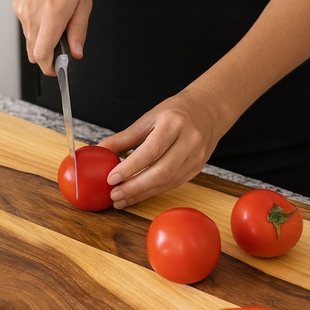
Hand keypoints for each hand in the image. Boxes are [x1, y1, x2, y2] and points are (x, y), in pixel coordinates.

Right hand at [15, 0, 91, 73]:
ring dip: (43, 41)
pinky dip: (37, 27)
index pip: (43, 55)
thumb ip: (79, 30)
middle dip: (48, 57)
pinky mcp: (17, 7)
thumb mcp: (84, 0)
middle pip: (34, 53)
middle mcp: (34, 15)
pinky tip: (46, 11)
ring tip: (57, 22)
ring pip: (30, 41)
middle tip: (62, 48)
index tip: (60, 68)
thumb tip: (77, 52)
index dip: (51, 67)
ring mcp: (23, 12)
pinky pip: (27, 27)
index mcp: (53, 14)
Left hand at [98, 89, 224, 207]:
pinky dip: (152, 192)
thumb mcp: (149, 117)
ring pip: (167, 182)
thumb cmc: (176, 112)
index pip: (151, 150)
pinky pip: (172, 185)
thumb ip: (125, 137)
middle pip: (162, 171)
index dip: (130, 167)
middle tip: (114, 194)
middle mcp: (189, 141)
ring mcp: (196, 157)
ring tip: (120, 199)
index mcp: (175, 124)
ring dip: (142, 194)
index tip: (111, 178)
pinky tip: (136, 195)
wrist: (208, 111)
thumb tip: (101, 149)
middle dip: (135, 187)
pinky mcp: (196, 169)